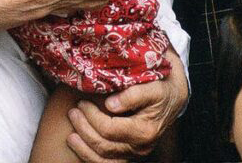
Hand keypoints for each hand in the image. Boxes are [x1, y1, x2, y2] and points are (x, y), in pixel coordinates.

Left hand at [67, 47, 187, 161]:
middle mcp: (140, 147)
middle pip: (104, 146)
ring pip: (104, 161)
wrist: (171, 98)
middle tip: (72, 113)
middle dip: (84, 129)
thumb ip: (132, 95)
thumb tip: (110, 104)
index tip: (82, 102)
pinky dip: (91, 158)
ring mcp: (134, 154)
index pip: (109, 129)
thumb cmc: (159, 89)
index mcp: (144, 131)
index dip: (92, 117)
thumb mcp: (151, 87)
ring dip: (84, 149)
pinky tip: (80, 147)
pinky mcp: (129, 155)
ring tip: (71, 135)